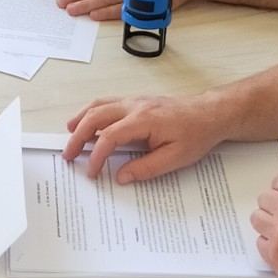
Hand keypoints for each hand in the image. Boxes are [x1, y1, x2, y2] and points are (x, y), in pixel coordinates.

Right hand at [63, 93, 223, 182]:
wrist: (209, 113)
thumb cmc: (195, 134)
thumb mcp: (175, 158)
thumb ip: (146, 168)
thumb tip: (121, 177)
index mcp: (144, 120)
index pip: (110, 136)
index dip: (97, 156)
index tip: (91, 172)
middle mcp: (134, 106)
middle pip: (96, 116)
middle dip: (78, 136)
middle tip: (68, 154)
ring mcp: (134, 101)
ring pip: (98, 105)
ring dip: (81, 120)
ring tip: (69, 135)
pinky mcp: (135, 101)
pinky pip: (106, 103)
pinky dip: (92, 113)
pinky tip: (87, 122)